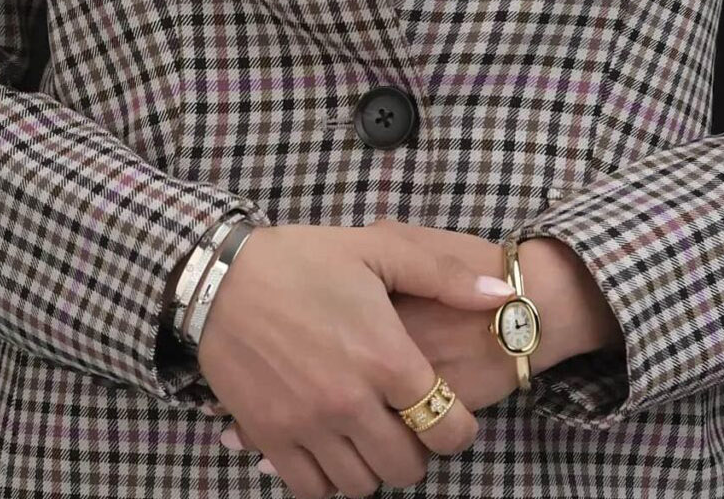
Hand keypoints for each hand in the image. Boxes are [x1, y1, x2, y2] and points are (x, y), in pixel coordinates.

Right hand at [197, 218, 508, 496]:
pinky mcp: (271, 438)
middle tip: (408, 423)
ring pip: (362, 485)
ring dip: (374, 465)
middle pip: (407, 468)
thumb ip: (445, 275)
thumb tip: (502, 299)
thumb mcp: (379, 248)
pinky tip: (332, 446)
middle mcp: (350, 401)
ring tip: (370, 433)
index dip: (458, 428)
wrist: (221, 277)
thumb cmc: (303, 259)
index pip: (447, 427)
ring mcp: (308, 425)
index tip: (449, 413)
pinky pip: (313, 490)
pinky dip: (329, 479)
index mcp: (384, 356)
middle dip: (417, 450)